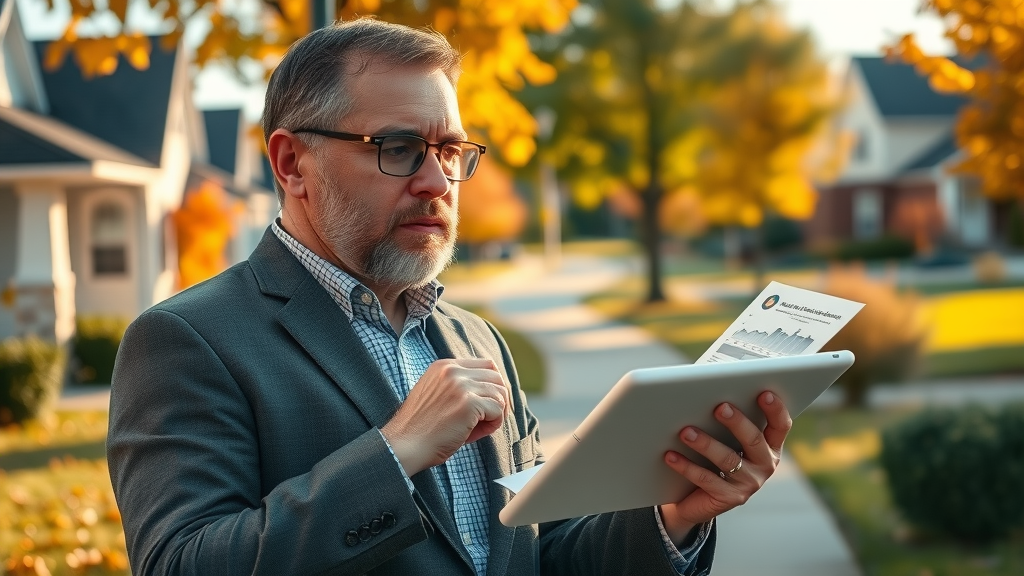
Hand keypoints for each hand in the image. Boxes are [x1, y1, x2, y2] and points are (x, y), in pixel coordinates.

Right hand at [381, 358, 509, 475]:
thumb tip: (495, 392)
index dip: (492, 386)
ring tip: (481, 427)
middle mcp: (452, 370)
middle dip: (498, 398)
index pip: (486, 365)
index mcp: (444, 366)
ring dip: (497, 412)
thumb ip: (460, 387)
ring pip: (500, 392)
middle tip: (488, 418)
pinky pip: (498, 409)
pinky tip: (479, 432)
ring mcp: (460, 385)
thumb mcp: (437, 396)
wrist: (404, 445)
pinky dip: (494, 423)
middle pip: (496, 377)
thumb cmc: (421, 429)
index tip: (488, 404)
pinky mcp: (468, 403)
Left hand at [658, 391, 792, 543]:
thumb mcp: (725, 438)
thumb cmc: (711, 458)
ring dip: (705, 443)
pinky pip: (706, 479)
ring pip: (728, 459)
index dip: (775, 409)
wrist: (697, 499)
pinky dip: (686, 466)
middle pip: (753, 439)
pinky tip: (671, 455)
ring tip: (685, 431)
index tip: (764, 393)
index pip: (780, 426)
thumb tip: (708, 391)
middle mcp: (765, 465)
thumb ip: (726, 417)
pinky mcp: (731, 498)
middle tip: (720, 408)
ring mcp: (749, 483)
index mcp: (769, 446)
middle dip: (736, 422)